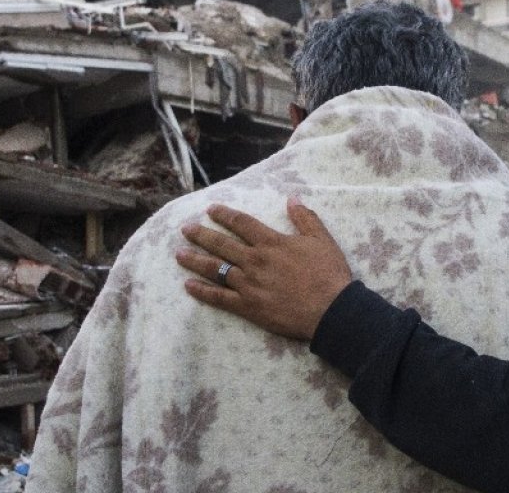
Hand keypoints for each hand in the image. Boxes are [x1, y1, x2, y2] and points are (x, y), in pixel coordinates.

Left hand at [177, 199, 351, 340]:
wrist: (330, 309)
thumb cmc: (328, 274)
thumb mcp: (321, 239)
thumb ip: (305, 218)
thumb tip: (292, 198)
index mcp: (271, 243)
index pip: (241, 223)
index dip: (225, 215)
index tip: (210, 209)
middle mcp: (254, 260)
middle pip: (221, 244)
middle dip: (201, 234)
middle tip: (185, 229)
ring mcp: (248, 284)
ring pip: (214, 269)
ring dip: (195, 259)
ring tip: (178, 254)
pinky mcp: (247, 306)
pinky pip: (219, 297)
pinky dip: (202, 291)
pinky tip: (188, 285)